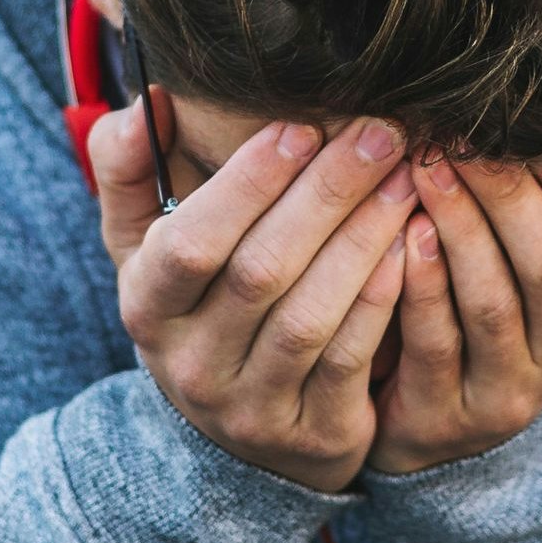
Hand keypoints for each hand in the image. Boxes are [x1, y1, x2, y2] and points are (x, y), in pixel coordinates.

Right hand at [94, 98, 415, 492]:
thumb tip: (144, 104)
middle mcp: (193, 366)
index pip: (190, 243)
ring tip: (405, 178)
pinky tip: (413, 243)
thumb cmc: (197, 308)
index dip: (246, 184)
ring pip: (311, 317)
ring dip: (362, 239)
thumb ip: (128, 173)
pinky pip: (352, 360)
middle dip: (326, 194)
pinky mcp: (314, 437)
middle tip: (381, 133)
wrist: (232, 438)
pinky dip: (382, 298)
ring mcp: (252, 410)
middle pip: (261, 272)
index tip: (302, 125)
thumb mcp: (144, 250)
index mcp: (148, 308)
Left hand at [372, 151, 541, 475]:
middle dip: (505, 190)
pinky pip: (436, 346)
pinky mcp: (448, 418)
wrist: (432, 429)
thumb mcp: (523, 256)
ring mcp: (509, 391)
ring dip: (459, 228)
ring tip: (422, 168)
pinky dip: (419, 287)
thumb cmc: (474, 310)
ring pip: (493, 303)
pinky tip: (399, 236)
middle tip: (455, 131)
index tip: (519, 113)